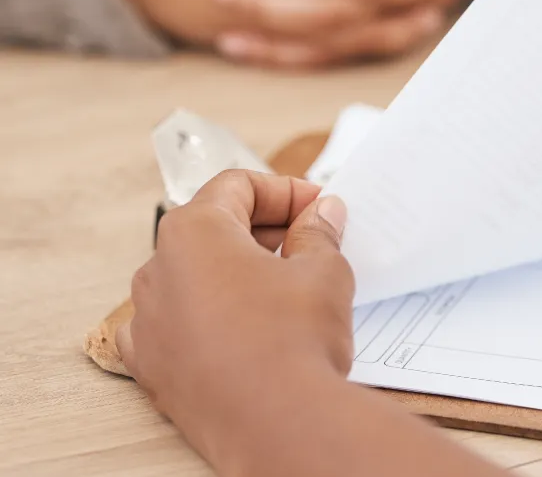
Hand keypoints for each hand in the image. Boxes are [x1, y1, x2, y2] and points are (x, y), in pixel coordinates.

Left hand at [117, 171, 354, 466]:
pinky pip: (177, 326)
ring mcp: (148, 322)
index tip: (316, 206)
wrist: (278, 424)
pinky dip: (208, 319)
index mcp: (193, 233)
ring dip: (235, 273)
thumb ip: (318, 233)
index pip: (237, 187)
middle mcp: (157, 271)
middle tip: (310, 242)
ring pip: (193, 278)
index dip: (284, 191)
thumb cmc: (295, 340)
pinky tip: (244, 328)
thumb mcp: (324, 271)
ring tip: (284, 289)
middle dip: (263, 230)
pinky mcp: (152, 367)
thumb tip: (321, 215)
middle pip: (212, 229)